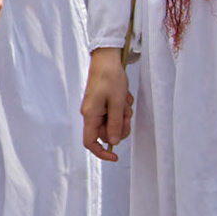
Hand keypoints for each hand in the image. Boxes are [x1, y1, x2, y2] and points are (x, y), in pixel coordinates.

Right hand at [81, 47, 133, 161]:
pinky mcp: (102, 103)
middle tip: (126, 113)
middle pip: (106, 133)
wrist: (107, 59)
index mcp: (90, 115)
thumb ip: (115, 124)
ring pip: (112, 123)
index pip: (90, 142)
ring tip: (125, 102)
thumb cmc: (110, 78)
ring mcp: (96, 108)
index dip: (102, 152)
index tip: (115, 156)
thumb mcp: (116, 103)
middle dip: (120, 126)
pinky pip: (114, 113)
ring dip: (123, 116)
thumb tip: (113, 142)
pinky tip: (124, 97)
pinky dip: (122, 108)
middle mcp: (91, 114)